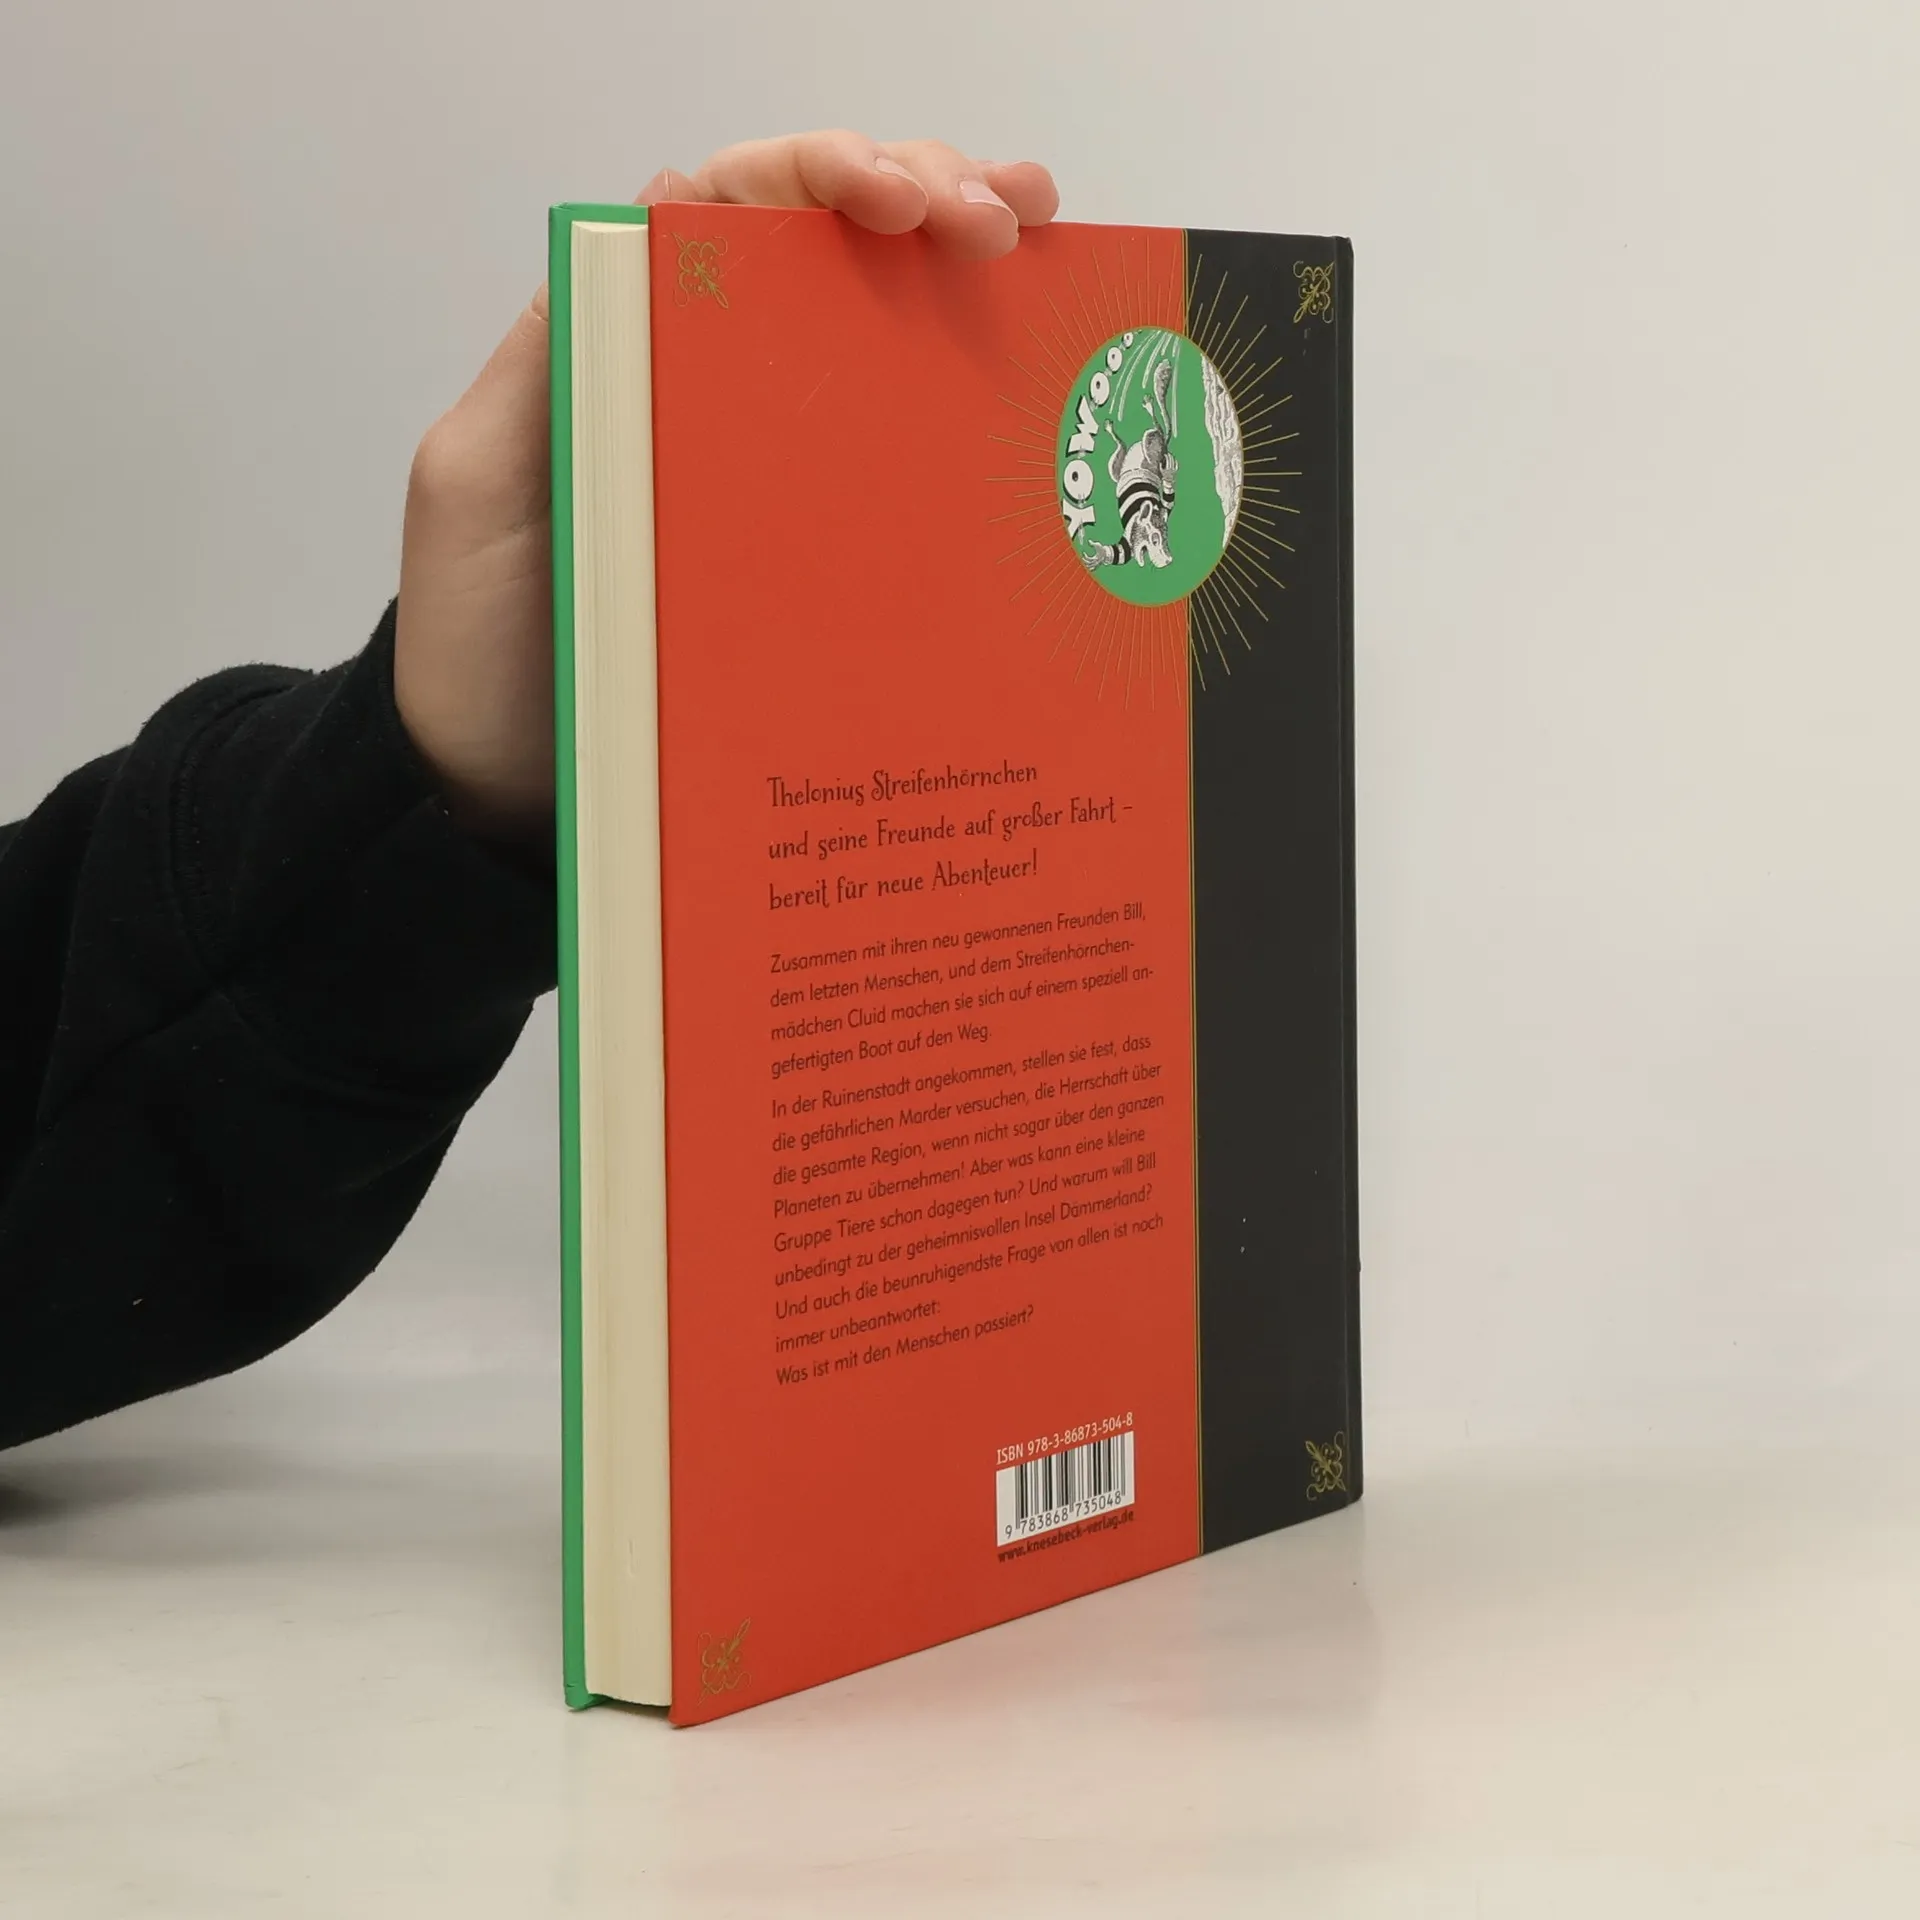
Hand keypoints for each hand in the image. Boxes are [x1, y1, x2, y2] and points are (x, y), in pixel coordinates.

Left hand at [394, 132, 1059, 839]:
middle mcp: (714, 388)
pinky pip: (899, 471)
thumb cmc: (476, 645)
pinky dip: (971, 417)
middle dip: (931, 198)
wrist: (498, 792)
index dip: (830, 175)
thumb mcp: (479, 482)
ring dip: (971, 278)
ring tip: (1047, 251)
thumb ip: (554, 356)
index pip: (743, 208)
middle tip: (1006, 220)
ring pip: (883, 341)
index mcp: (635, 345)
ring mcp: (772, 472)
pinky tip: (1037, 391)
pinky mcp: (813, 559)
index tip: (902, 203)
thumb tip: (669, 201)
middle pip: (835, 252)